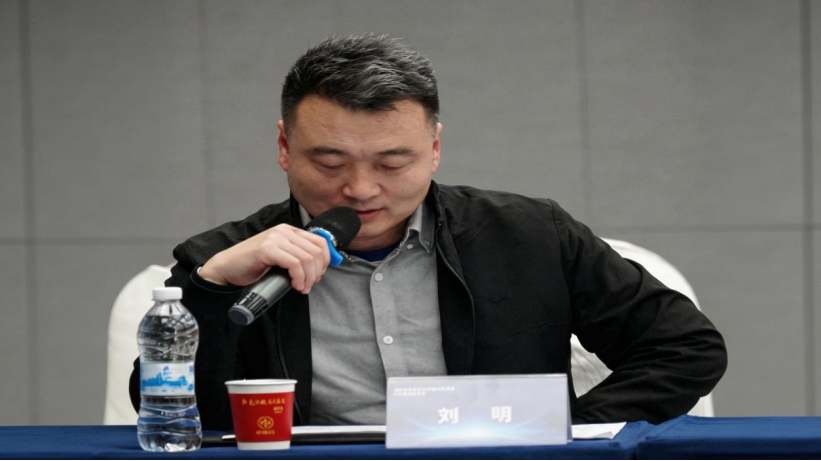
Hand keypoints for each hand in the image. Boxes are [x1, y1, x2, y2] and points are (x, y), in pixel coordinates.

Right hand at [199, 224, 330, 293]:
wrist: (227, 268)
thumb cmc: (253, 266)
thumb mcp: (280, 258)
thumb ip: (296, 257)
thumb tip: (318, 269)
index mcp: (289, 231)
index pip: (320, 242)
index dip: (325, 261)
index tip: (317, 276)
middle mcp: (284, 231)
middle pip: (316, 251)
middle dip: (317, 272)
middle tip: (308, 285)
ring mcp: (275, 238)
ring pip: (307, 258)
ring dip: (308, 278)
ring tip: (301, 288)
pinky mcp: (267, 248)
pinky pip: (294, 264)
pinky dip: (299, 277)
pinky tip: (295, 285)